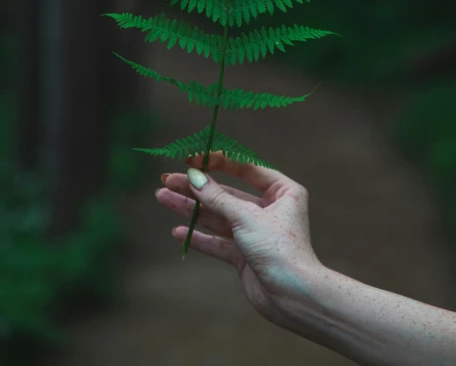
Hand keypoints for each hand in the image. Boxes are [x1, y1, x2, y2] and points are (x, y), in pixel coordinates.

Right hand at [155, 150, 322, 327]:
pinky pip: (218, 242)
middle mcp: (270, 209)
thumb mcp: (246, 216)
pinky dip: (199, 236)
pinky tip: (178, 231)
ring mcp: (256, 232)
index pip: (245, 168)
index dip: (217, 162)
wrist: (292, 296)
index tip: (191, 159)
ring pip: (218, 216)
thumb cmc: (278, 248)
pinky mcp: (245, 255)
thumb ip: (217, 197)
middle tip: (167, 181)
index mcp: (282, 191)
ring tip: (163, 197)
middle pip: (226, 193)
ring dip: (191, 209)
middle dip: (196, 187)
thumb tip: (193, 177)